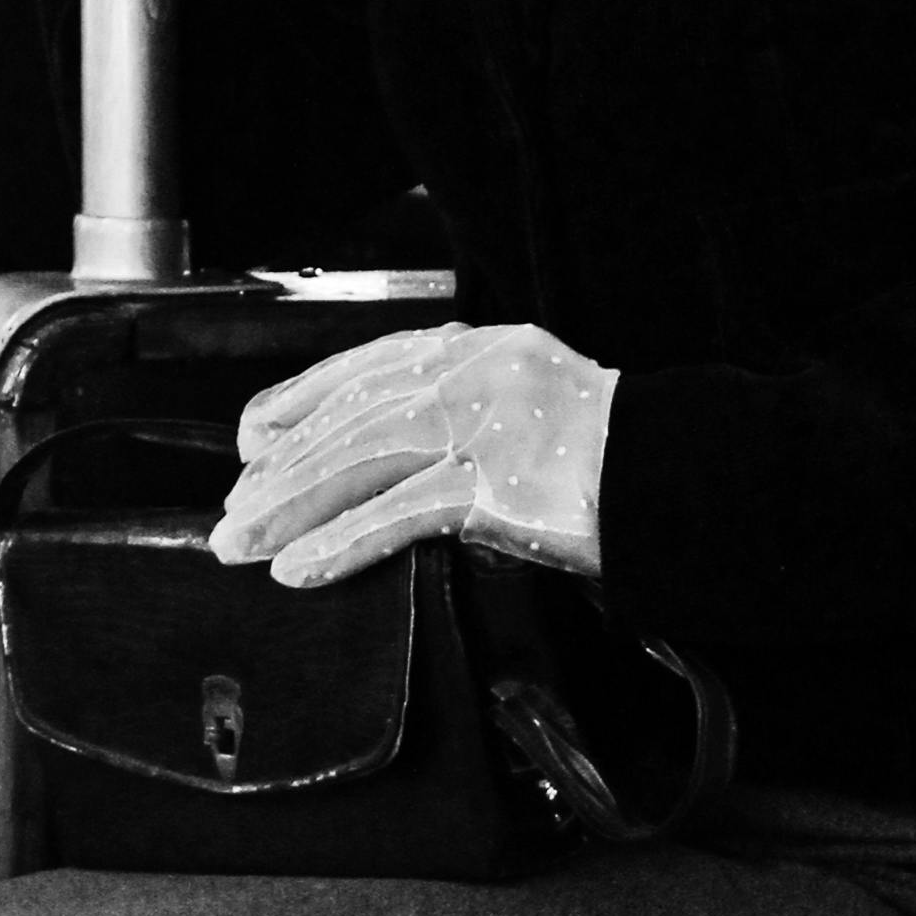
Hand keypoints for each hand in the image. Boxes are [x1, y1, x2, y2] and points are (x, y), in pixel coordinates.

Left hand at [212, 323, 619, 587]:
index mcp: (479, 347)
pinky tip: (299, 568)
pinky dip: (341, 542)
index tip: (250, 435)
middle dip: (278, 467)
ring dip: (288, 506)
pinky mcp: (498, 484)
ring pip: (359, 460)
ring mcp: (485, 425)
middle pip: (350, 416)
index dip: (299, 401)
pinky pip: (400, 514)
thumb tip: (385, 461)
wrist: (687, 476)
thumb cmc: (614, 459)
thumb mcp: (529, 409)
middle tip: (228, 510)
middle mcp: (473, 371)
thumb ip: (463, 417)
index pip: (365, 366)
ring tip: (239, 544)